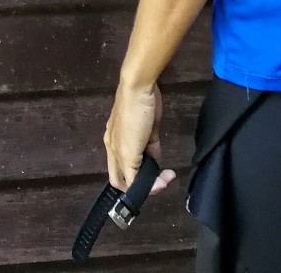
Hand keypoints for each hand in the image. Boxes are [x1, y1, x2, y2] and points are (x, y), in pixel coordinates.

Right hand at [105, 79, 177, 194]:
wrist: (140, 89)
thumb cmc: (131, 119)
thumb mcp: (128, 151)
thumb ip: (133, 174)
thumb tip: (143, 189)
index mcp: (112, 151)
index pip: (121, 180)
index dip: (134, 191)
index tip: (152, 191)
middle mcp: (121, 148)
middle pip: (132, 175)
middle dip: (146, 184)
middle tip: (162, 185)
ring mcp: (136, 140)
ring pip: (144, 164)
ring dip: (155, 173)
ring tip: (168, 176)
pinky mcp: (149, 133)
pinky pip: (152, 152)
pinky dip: (158, 161)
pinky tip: (167, 167)